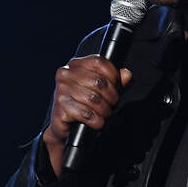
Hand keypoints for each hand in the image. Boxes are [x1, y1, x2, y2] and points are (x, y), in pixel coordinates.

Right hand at [41, 55, 132, 176]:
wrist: (63, 124)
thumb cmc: (82, 104)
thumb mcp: (100, 90)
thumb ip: (114, 80)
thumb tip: (126, 75)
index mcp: (75, 65)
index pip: (99, 62)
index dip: (113, 75)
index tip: (117, 87)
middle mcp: (65, 74)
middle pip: (98, 81)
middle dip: (111, 96)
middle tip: (111, 104)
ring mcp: (61, 90)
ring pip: (94, 99)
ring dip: (105, 110)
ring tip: (104, 114)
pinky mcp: (60, 107)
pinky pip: (86, 114)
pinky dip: (96, 120)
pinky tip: (96, 122)